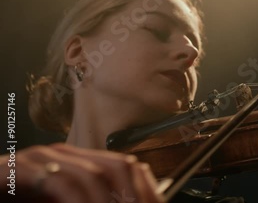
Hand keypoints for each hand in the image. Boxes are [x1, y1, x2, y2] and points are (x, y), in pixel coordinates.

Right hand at [0, 143, 161, 202]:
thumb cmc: (20, 202)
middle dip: (132, 196)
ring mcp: (41, 158)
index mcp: (79, 161)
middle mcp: (64, 155)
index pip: (126, 166)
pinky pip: (59, 183)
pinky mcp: (17, 168)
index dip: (145, 188)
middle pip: (116, 166)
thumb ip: (88, 201)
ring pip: (92, 176)